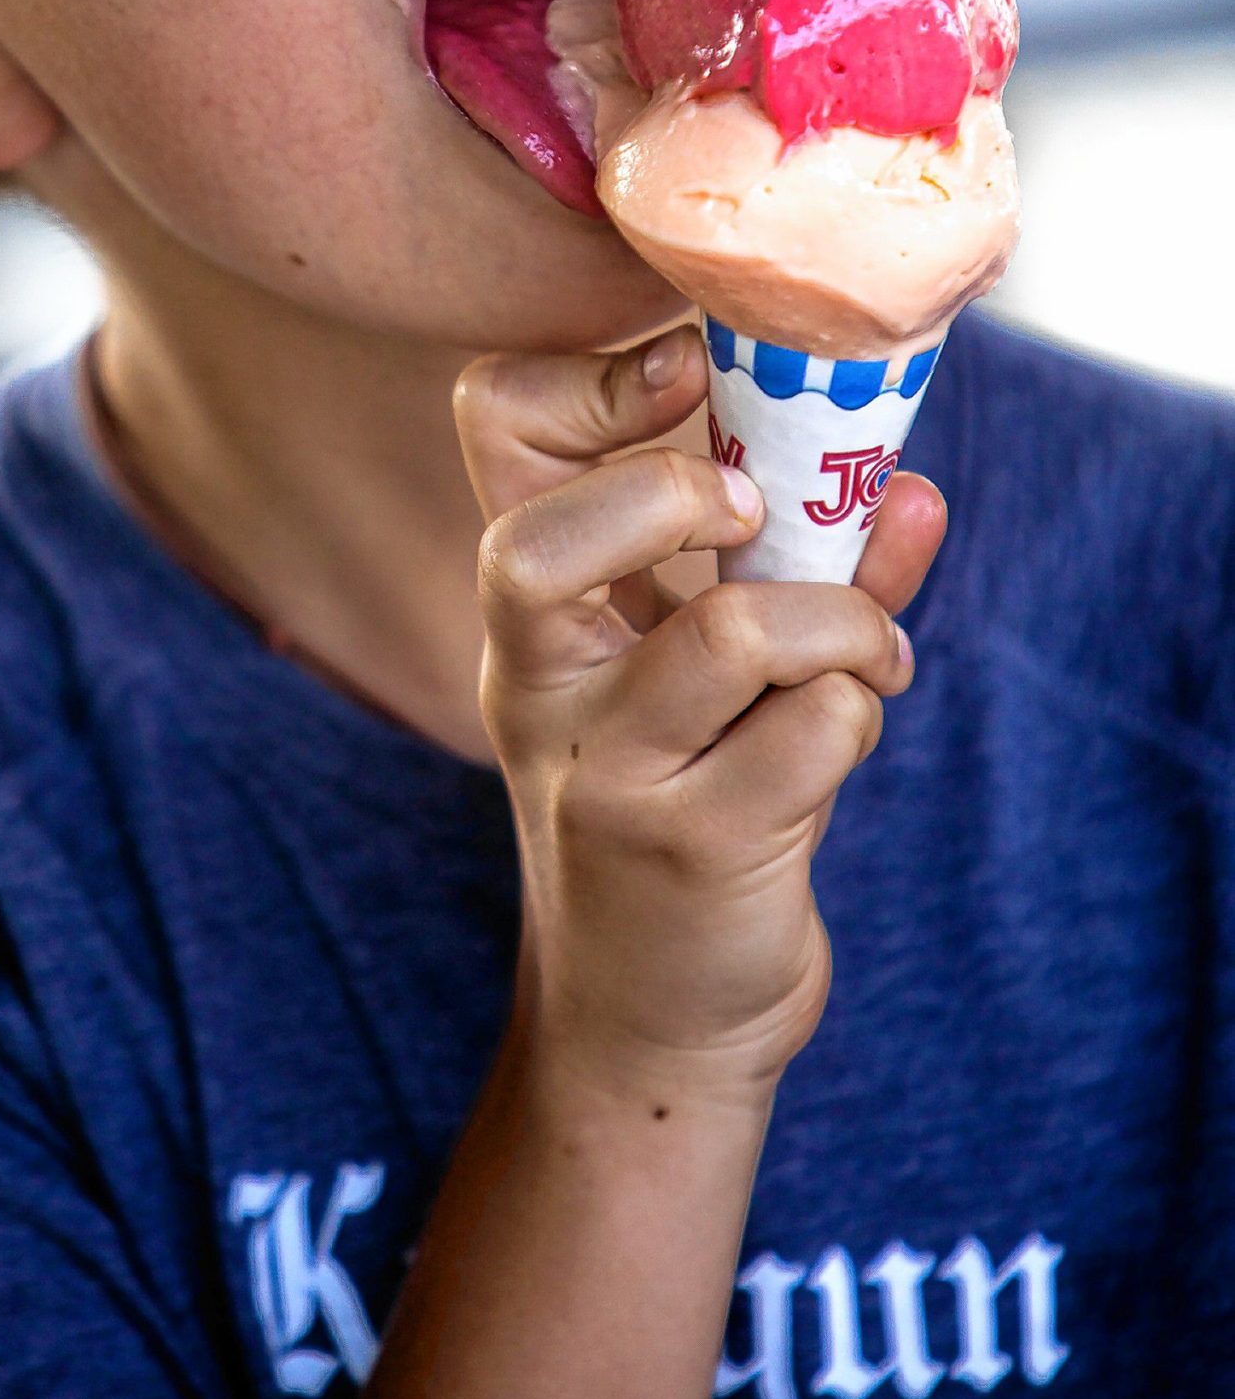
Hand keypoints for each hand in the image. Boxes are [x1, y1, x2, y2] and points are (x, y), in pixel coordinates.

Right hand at [454, 325, 944, 1103]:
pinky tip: (851, 734)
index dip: (588, 375)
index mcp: (531, 613)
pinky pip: (818, 728)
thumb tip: (908, 486)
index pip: (490, 425)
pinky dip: (863, 706)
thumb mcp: (707, 680)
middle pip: (542, 544)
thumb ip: (801, 573)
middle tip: (754, 520)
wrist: (649, 1024)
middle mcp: (540, 686)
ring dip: (841, 624)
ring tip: (869, 654)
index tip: (690, 384)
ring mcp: (608, 775)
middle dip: (680, 492)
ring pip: (735, 631)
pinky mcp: (693, 852)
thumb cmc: (686, 812)